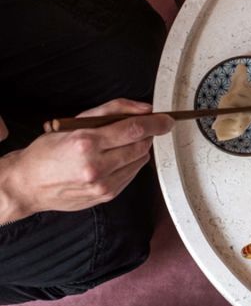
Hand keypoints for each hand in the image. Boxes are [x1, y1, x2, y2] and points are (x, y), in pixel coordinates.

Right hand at [5, 99, 173, 216]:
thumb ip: (112, 111)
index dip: (156, 123)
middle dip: (145, 135)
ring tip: (117, 145)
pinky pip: (132, 175)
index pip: (133, 130)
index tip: (167, 119)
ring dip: (137, 150)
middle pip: (141, 146)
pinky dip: (130, 164)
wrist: (29, 184)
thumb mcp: (74, 122)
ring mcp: (103, 185)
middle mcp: (96, 167)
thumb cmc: (48, 152)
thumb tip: (144, 109)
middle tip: (137, 129)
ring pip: (140, 161)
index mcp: (86, 143)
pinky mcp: (106, 196)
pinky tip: (114, 160)